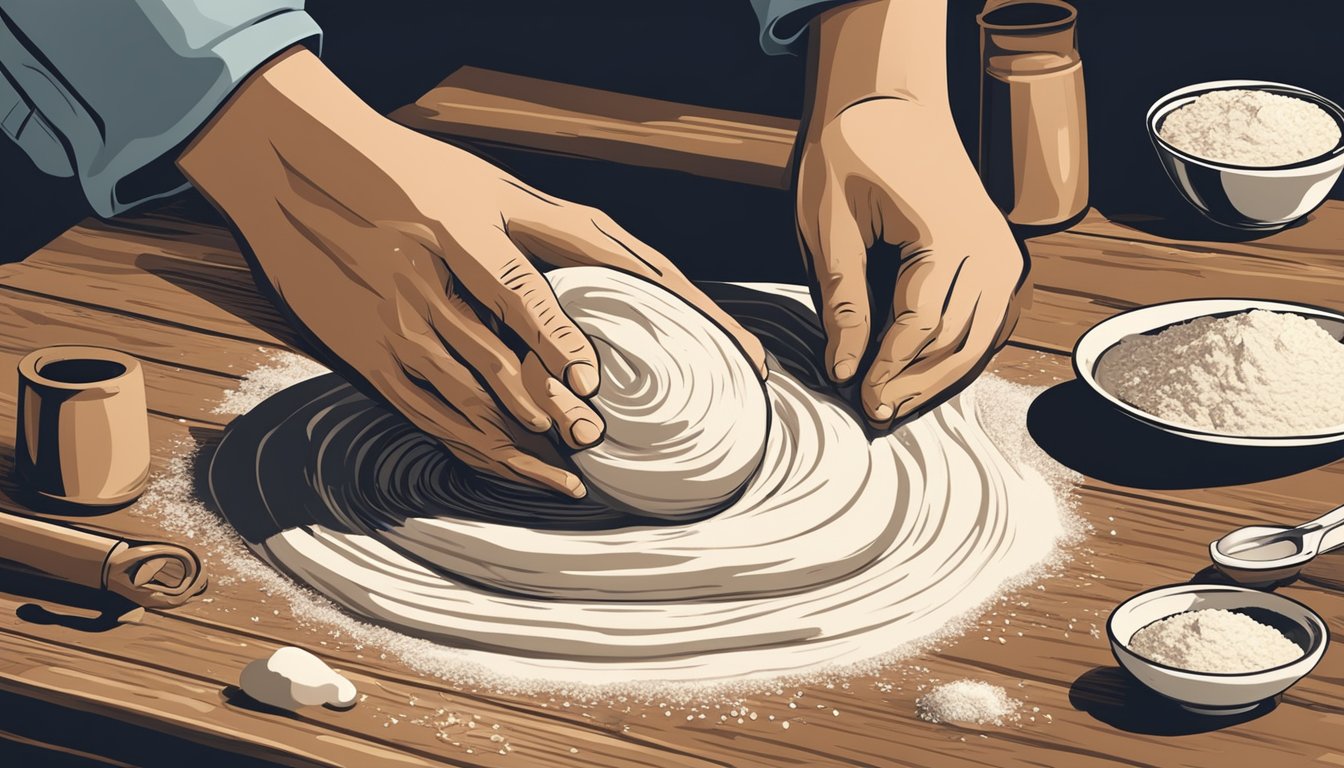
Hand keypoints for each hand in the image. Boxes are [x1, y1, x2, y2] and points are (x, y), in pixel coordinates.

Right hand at [180, 49, 763, 495]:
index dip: (555, 340)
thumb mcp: (476, 185)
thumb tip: (627, 262)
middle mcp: (424, 281)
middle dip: (547, 408)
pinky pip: (427, 412)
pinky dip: (472, 443)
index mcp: (458, 230)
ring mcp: (393, 322)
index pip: (516, 293)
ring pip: (461, 399)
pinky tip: (512, 463)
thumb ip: (540, 230)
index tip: (591, 380)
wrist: (293, 170)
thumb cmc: (406, 174)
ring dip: (515, 439)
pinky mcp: (368, 354)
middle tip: (595, 441)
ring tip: (568, 471)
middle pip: (493, 361)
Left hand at [798, 1, 1024, 426]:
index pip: (919, 325)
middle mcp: (986, 246)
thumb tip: (844, 368)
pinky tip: (927, 373)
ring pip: (979, 338)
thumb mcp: (829, 224)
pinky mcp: (999, 253)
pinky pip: (988, 319)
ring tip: (899, 403)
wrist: (890, 99)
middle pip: (956, 341)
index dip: (889, 370)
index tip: (858, 397)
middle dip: (915, 384)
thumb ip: (842, 299)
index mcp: (944, 234)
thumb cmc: (851, 152)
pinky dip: (960, 352)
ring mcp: (1001, 250)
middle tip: (876, 413)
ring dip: (939, 378)